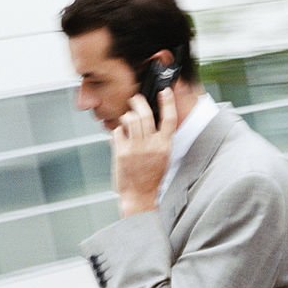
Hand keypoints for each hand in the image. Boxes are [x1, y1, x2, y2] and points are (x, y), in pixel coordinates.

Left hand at [112, 88, 177, 216]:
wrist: (140, 196)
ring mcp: (136, 148)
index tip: (164, 91)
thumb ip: (158, 140)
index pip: (170, 119)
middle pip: (145, 114)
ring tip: (126, 119)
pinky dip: (117, 131)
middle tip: (135, 99)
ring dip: (126, 116)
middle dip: (138, 102)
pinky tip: (120, 137)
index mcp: (164, 146)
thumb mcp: (162, 158)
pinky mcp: (122, 152)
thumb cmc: (150, 177)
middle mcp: (151, 145)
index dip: (168, 103)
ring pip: (130, 119)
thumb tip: (148, 121)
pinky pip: (117, 131)